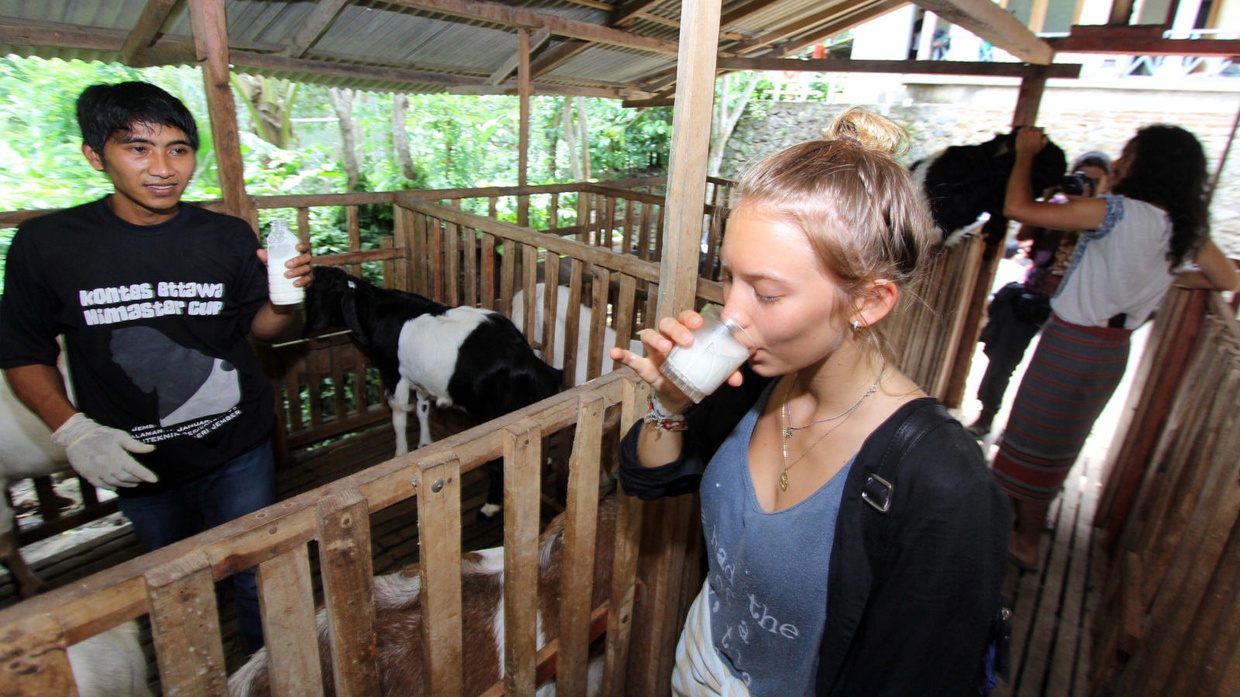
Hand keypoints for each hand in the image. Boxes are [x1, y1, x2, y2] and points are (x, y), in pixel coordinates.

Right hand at [51, 413, 157, 489]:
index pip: (136, 469)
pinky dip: (113, 488)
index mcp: (118, 457)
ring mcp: (98, 473)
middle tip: (143, 479)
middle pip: (127, 478)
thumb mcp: (120, 436)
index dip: (146, 475)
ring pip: (116, 484)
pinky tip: (118, 486)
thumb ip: (135, 445)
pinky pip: (103, 486)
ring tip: (134, 483)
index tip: (155, 480)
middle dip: (137, 480)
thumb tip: (152, 449)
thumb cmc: (101, 435)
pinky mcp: (90, 476)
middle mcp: (109, 467)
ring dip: (127, 485)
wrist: (77, 437)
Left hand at [257, 242, 313, 288]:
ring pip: (307, 269)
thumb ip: (268, 258)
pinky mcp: (308, 281)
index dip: (303, 246)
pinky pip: (308, 281)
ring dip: (297, 272)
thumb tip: (259, 251)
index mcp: (300, 254)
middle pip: (307, 258)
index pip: (305, 247)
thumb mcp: (274, 263)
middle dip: (298, 260)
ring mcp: (309, 271)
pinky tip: (295, 284)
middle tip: (286, 265)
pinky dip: (302, 282)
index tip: (296, 247)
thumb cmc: (282, 269)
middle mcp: (306, 261)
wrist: (286, 284)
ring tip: (286, 275)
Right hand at [608, 308, 743, 412]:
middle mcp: (667, 337)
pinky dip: (622, 355)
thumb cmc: (697, 372)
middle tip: (688, 341)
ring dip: (656, 339)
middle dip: (676, 329)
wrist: (682, 395)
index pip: (685, 317)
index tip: (699, 324)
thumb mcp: (713, 372)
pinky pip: (630, 358)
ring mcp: (653, 352)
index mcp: (685, 333)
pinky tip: (615, 353)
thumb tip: (738, 379)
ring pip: (649, 335)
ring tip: (666, 349)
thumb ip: (726, 373)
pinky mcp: (644, 367)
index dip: (690, 317)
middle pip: (666, 323)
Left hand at [1015, 126, 1047, 155]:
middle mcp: (1032, 131)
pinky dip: (1023, 129)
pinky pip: (1022, 129)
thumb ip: (1046, 139)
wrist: (1025, 153)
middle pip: (1034, 128)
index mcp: (1038, 133)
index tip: (1039, 133)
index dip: (1040, 131)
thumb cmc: (1034, 150)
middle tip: (1033, 133)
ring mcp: (1025, 132)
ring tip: (1029, 131)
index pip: (1040, 129)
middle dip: (1034, 130)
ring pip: (1028, 127)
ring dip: (1029, 128)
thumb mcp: (1042, 145)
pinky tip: (1024, 132)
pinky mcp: (1020, 134)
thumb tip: (1047, 135)